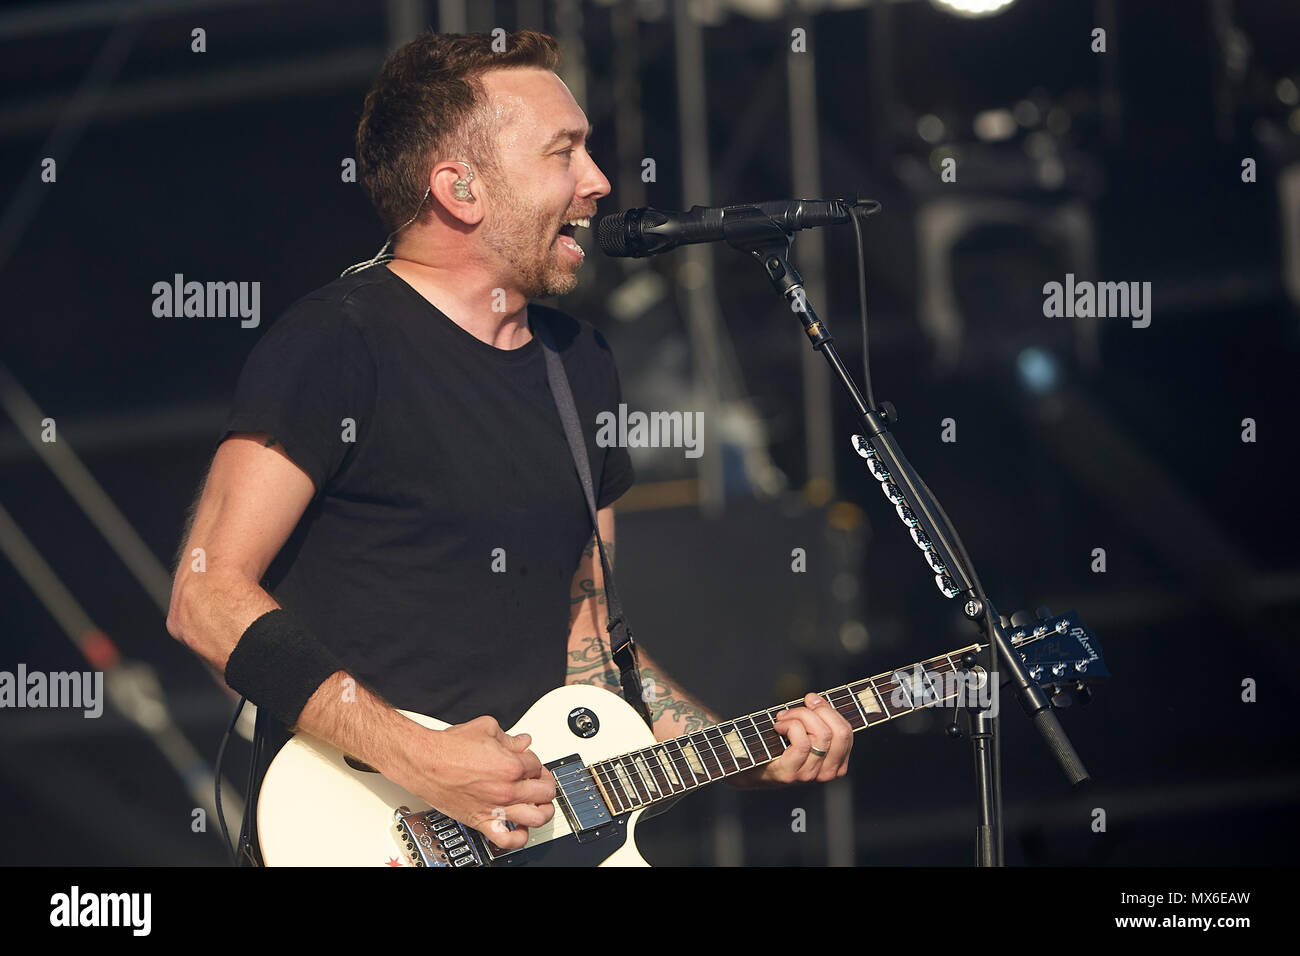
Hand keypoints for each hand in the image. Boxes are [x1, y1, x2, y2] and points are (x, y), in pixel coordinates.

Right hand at [393, 715, 555, 849]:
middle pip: (545, 791)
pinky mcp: (482, 821)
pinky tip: (520, 828)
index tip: (527, 761)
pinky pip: (508, 840)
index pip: (537, 765)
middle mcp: (507, 789)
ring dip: (544, 810)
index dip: (534, 761)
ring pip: (537, 817)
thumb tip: (522, 741)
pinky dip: (519, 837)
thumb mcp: (485, 728)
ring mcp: (496, 807)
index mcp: (511, 765)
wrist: (424, 762)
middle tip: (538, 780)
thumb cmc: (448, 747)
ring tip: (540, 805)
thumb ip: (509, 736)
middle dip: (545, 783)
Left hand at [736, 693, 852, 786]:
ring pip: (822, 735)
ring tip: (784, 717)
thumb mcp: (803, 730)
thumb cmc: (776, 743)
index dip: (830, 710)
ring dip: (801, 716)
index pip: (846, 732)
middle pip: (839, 733)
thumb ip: (815, 717)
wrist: (747, 767)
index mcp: (836, 763)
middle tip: (801, 704)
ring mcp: (809, 775)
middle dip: (820, 710)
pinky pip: (802, 743)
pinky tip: (778, 726)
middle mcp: (826, 773)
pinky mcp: (791, 774)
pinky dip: (790, 726)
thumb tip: (815, 698)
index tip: (812, 700)